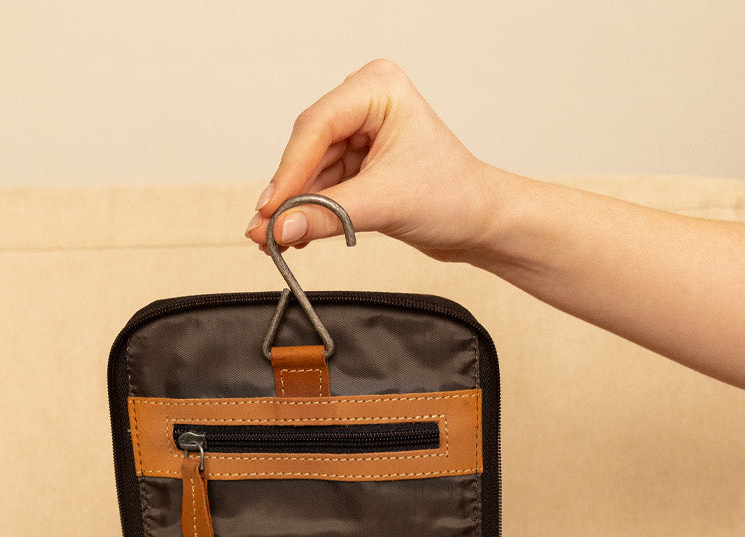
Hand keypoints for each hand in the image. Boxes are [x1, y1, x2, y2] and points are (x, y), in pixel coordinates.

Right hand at [245, 59, 497, 261]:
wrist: (479, 223)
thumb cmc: (455, 196)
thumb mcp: (384, 205)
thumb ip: (326, 215)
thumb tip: (279, 227)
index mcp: (378, 89)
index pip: (316, 127)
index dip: (289, 172)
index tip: (270, 211)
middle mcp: (366, 103)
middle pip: (307, 148)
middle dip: (288, 193)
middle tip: (265, 230)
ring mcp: (360, 131)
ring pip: (309, 170)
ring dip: (294, 207)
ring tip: (277, 240)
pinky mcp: (359, 161)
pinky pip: (320, 185)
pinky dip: (308, 210)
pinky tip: (295, 232)